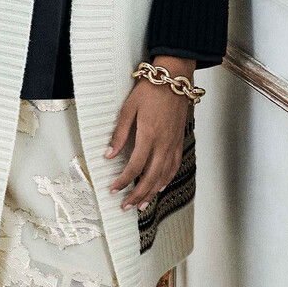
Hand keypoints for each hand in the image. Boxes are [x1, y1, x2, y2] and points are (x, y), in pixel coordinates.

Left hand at [104, 57, 194, 211]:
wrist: (174, 79)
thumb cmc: (150, 90)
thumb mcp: (128, 109)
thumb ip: (119, 134)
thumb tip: (109, 155)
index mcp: (148, 135)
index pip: (135, 167)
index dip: (123, 182)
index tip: (113, 190)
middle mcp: (163, 143)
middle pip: (150, 177)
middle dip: (137, 194)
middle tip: (126, 207)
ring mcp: (173, 143)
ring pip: (164, 175)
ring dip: (152, 192)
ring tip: (142, 205)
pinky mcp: (178, 140)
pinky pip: (174, 165)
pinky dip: (167, 178)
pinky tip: (160, 186)